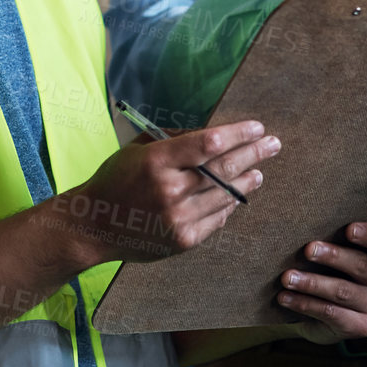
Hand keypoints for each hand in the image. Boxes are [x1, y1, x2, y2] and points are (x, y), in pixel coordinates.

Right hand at [57, 120, 278, 264]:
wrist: (93, 224)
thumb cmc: (116, 179)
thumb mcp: (139, 149)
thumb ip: (175, 140)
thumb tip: (215, 135)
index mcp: (157, 160)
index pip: (210, 142)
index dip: (238, 134)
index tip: (257, 127)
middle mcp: (169, 189)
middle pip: (224, 169)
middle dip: (254, 153)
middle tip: (274, 144)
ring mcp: (177, 218)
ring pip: (226, 196)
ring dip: (247, 181)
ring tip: (259, 171)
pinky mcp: (183, 240)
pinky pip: (217, 219)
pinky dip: (229, 206)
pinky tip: (237, 196)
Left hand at [275, 221, 366, 343]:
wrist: (323, 312)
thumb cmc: (328, 269)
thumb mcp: (334, 252)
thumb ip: (331, 237)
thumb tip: (303, 224)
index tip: (349, 229)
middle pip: (363, 266)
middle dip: (333, 256)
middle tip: (308, 250)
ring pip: (343, 292)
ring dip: (312, 283)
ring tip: (287, 277)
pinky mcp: (362, 327)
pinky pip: (331, 313)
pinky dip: (305, 304)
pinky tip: (285, 297)